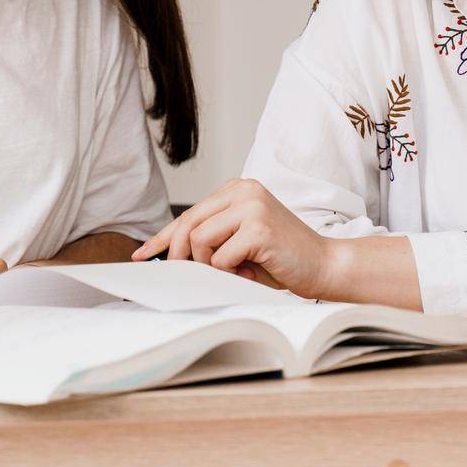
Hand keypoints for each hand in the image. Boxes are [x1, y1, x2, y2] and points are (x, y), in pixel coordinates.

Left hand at [131, 179, 338, 298]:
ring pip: (199, 240)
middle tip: (187, 277)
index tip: (143, 254)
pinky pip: (221, 257)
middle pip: (188, 225)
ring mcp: (252, 206)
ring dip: (210, 266)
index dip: (163, 237)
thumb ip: (212, 240)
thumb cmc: (281, 258)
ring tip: (234, 272)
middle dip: (179, 256)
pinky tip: (250, 274)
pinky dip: (230, 273)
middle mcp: (243, 190)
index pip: (189, 214)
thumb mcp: (239, 243)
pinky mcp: (259, 227)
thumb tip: (170, 256)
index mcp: (237, 190)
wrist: (324, 264)